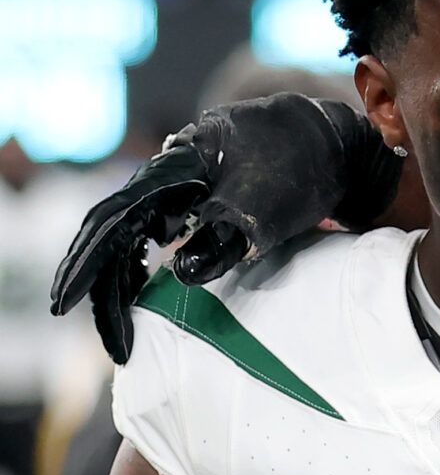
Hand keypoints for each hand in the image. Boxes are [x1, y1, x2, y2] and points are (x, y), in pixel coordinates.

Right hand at [50, 94, 401, 362]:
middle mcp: (173, 168)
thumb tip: (181, 275)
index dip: (90, 261)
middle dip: (99, 277)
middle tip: (95, 328)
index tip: (66, 300)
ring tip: (115, 325)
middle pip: (119, 225)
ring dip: (120, 274)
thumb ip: (225, 238)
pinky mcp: (203, 195)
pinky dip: (147, 262)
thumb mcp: (267, 208)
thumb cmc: (306, 168)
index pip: (118, 214)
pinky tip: (138, 290)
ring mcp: (186, 180)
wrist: (339, 146)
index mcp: (180, 159)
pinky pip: (160, 230)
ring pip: (137, 229)